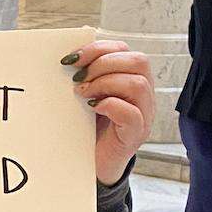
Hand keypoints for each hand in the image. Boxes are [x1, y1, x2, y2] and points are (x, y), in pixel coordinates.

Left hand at [64, 40, 155, 185]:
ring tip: (82, 94)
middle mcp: (143, 95)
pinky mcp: (135, 134)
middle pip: (138, 61)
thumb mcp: (86, 96)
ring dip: (105, 83)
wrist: (92, 164)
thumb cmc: (88, 128)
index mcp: (130, 78)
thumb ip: (84, 78)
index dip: (98, 48)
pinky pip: (132, 114)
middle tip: (78, 78)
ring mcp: (143, 115)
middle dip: (103, 63)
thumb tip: (67, 60)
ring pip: (138, 84)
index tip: (72, 58)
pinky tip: (93, 108)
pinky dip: (111, 105)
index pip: (124, 50)